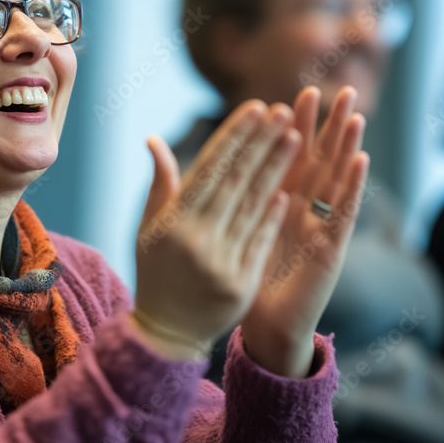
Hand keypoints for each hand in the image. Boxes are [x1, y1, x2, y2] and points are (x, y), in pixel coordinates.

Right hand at [133, 101, 300, 360]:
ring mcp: (220, 262)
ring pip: (254, 206)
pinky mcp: (240, 284)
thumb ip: (160, 185)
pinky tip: (288, 189)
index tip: (256, 109)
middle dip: (261, 143)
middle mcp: (195, 239)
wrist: (166, 333)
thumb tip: (155, 140)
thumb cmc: (156, 272)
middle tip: (284, 112)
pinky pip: (261, 242)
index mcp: (172, 222)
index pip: (209, 168)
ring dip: (277, 170)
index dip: (235, 137)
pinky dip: (274, 214)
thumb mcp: (148, 229)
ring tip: (295, 137)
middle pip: (236, 181)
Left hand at [240, 86, 369, 377]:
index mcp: (278, 201)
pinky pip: (343, 213)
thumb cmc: (244, 278)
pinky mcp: (331, 249)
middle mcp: (303, 210)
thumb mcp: (228, 232)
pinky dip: (352, 187)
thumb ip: (219, 198)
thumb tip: (203, 165)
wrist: (263, 327)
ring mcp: (320, 227)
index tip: (290, 95)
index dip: (290, 129)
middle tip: (335, 90)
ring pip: (336, 180)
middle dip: (326, 127)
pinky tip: (360, 160)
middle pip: (318, 160)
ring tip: (354, 114)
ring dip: (346, 147)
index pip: (286, 157)